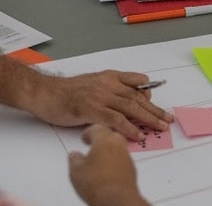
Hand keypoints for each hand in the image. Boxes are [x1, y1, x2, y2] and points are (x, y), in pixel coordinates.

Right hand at [24, 70, 173, 141]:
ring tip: (160, 126)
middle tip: (167, 119)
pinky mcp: (92, 109)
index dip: (148, 94)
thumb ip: (107, 90)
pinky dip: (129, 127)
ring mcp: (101, 96)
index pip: (136, 82)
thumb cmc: (65, 92)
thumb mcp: (91, 84)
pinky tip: (138, 134)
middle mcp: (108, 84)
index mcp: (109, 77)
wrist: (44, 93)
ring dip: (148, 118)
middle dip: (155, 109)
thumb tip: (122, 102)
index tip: (153, 104)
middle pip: (138, 97)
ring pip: (131, 107)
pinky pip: (117, 119)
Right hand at [69, 125, 149, 205]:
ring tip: (98, 160)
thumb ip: (74, 159)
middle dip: (102, 139)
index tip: (84, 138)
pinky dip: (115, 162)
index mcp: (104, 140)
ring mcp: (127, 158)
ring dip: (109, 151)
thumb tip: (74, 155)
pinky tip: (107, 171)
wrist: (117, 199)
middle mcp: (119, 146)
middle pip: (111, 135)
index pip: (97, 128)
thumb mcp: (76, 170)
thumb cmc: (97, 183)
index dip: (89, 132)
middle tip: (93, 146)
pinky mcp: (132, 170)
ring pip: (118, 148)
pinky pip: (122, 161)